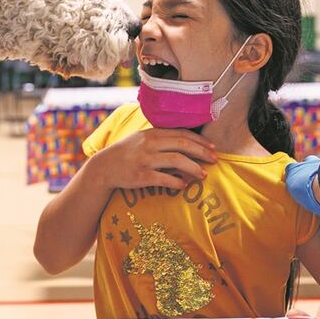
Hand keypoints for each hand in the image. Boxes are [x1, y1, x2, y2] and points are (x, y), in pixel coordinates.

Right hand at [93, 127, 216, 191]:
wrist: (104, 167)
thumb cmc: (127, 153)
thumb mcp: (142, 139)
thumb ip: (161, 138)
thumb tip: (187, 144)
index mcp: (152, 133)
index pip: (181, 133)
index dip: (199, 141)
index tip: (213, 148)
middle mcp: (149, 144)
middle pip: (182, 145)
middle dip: (202, 152)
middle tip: (215, 160)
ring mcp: (145, 160)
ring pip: (176, 161)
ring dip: (193, 168)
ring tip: (203, 175)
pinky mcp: (140, 176)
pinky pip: (164, 178)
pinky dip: (176, 182)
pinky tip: (184, 185)